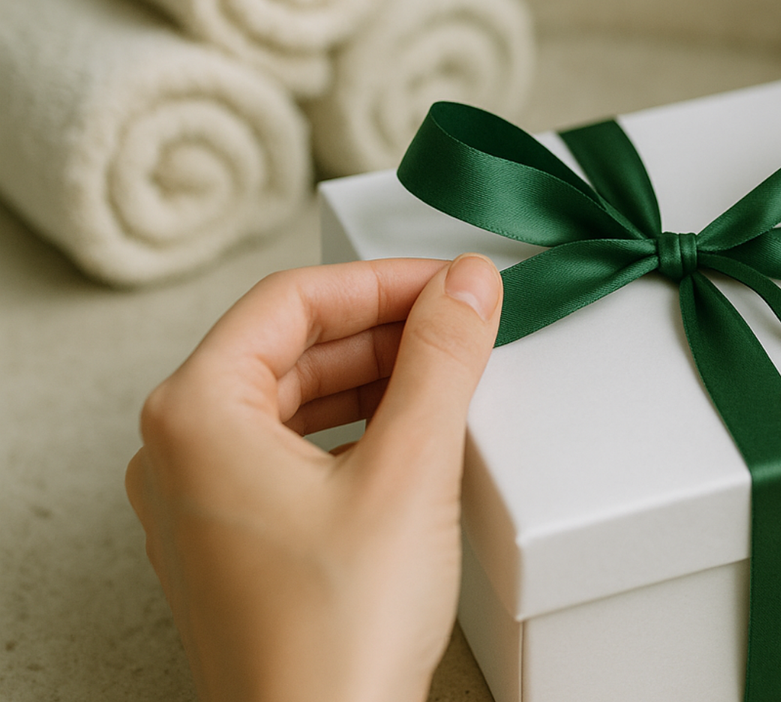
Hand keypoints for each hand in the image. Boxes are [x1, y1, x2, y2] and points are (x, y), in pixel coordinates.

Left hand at [127, 256, 502, 701]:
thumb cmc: (335, 635)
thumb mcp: (408, 472)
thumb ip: (441, 361)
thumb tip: (466, 287)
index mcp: (194, 415)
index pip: (291, 300)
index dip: (381, 280)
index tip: (449, 282)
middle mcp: (178, 454)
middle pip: (287, 348)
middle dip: (382, 330)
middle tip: (460, 322)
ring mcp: (200, 505)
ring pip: (290, 402)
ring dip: (372, 379)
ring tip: (446, 374)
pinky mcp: (234, 546)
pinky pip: (290, 455)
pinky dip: (354, 432)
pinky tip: (411, 439)